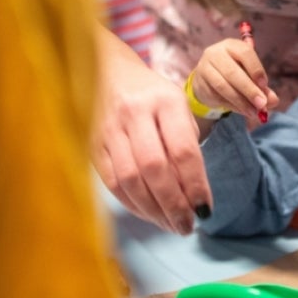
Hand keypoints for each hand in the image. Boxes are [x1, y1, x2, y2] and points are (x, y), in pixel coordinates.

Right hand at [93, 44, 211, 235]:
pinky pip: (112, 182)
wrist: (107, 71)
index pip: (184, 151)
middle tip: (187, 226)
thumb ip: (186, 144)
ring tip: (170, 225)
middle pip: (155, 169)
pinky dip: (131, 204)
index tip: (206, 210)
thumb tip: (194, 196)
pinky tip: (147, 212)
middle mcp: (135, 113)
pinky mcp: (91, 143)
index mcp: (165, 101)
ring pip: (130, 180)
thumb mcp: (177, 106)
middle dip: (174, 204)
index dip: (196, 185)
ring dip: (153, 210)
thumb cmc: (152, 95)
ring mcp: (109, 128)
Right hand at [190, 37, 278, 122]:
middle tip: (261, 104)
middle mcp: (216, 53)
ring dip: (240, 101)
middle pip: (232, 71)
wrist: (207, 79)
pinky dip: (231, 106)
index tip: (265, 85)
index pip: (245, 53)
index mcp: (232, 45)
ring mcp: (205, 68)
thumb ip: (262, 88)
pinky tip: (242, 111)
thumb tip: (273, 101)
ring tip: (253, 112)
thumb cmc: (235, 73)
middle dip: (249, 90)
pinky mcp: (199, 84)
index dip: (255, 69)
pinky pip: (216, 96)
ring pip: (222, 86)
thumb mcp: (250, 76)